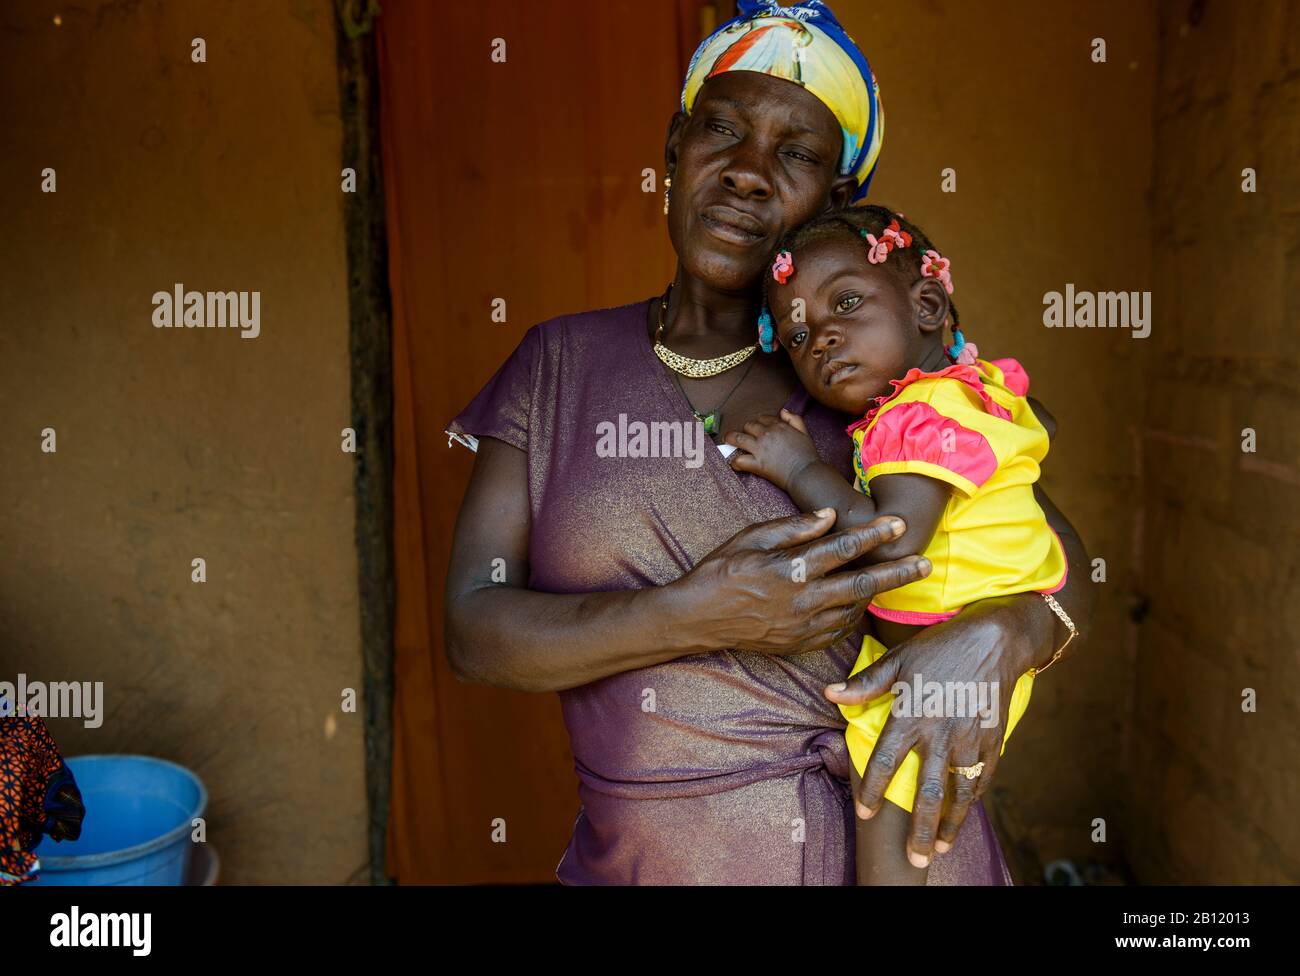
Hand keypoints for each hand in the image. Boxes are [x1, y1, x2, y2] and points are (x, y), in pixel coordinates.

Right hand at [670, 509, 931, 655]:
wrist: (697, 618)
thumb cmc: (721, 570)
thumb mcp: (751, 537)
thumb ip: (793, 528)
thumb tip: (829, 516)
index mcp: (791, 569)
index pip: (843, 548)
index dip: (873, 535)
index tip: (897, 524)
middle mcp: (802, 600)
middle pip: (862, 585)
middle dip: (897, 574)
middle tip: (924, 564)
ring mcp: (802, 626)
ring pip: (853, 609)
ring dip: (876, 594)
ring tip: (894, 578)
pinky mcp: (800, 643)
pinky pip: (838, 630)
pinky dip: (853, 614)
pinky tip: (859, 602)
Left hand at [724, 409, 820, 491]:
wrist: (806, 473)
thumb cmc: (807, 455)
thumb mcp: (805, 432)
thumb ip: (795, 419)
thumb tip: (783, 411)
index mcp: (779, 426)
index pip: (763, 418)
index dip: (759, 423)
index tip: (758, 429)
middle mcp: (767, 434)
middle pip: (749, 426)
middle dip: (746, 430)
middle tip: (745, 436)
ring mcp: (760, 448)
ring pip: (738, 438)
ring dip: (731, 438)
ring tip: (727, 440)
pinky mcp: (757, 464)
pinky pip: (739, 460)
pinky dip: (735, 462)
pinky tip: (735, 464)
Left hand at [823, 594, 1052, 866]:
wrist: (995, 640)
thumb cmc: (941, 647)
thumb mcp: (899, 660)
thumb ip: (865, 684)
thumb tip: (829, 693)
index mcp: (911, 715)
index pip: (886, 762)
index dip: (873, 791)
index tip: (864, 814)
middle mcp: (940, 734)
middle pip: (927, 792)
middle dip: (920, 829)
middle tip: (913, 859)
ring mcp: (970, 739)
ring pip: (958, 793)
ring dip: (950, 824)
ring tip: (940, 849)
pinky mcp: (992, 739)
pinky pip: (982, 777)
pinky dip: (973, 799)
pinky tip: (965, 814)